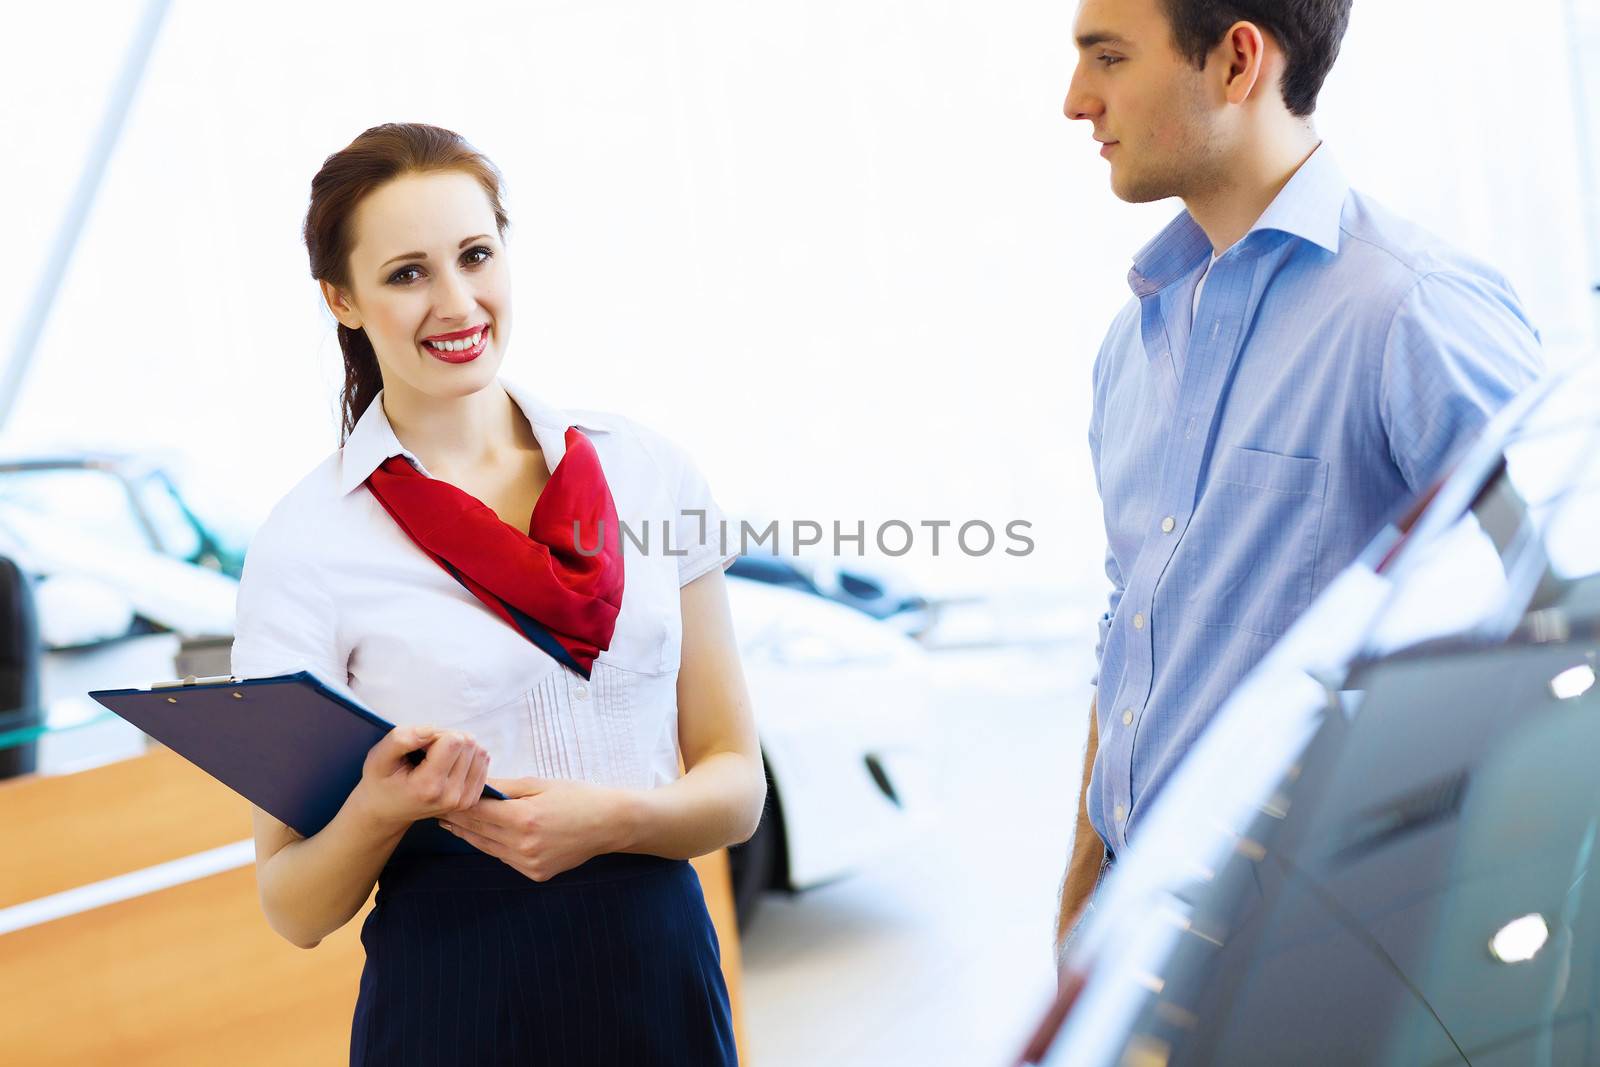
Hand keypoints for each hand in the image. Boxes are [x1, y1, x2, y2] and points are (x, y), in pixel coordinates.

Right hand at [353, 725, 491, 830]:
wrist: (385, 812)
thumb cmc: (381, 782)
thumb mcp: (378, 757)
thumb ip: (401, 739)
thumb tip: (430, 730)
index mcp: (428, 786)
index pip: (453, 741)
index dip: (436, 734)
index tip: (420, 746)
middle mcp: (451, 796)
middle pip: (468, 744)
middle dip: (448, 740)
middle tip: (426, 753)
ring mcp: (464, 800)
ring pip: (478, 752)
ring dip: (458, 749)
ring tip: (435, 760)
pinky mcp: (471, 799)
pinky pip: (483, 764)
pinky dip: (466, 759)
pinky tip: (446, 767)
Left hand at [439, 776, 629, 881]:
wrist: (610, 824)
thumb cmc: (578, 797)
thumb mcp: (541, 784)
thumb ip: (506, 787)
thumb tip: (477, 785)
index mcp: (523, 819)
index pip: (477, 812)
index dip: (457, 804)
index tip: (441, 796)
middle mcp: (523, 846)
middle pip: (478, 832)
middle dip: (457, 820)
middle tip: (438, 809)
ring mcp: (529, 864)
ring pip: (487, 848)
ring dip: (469, 835)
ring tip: (452, 824)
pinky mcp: (536, 874)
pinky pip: (505, 858)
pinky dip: (493, 846)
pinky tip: (483, 835)